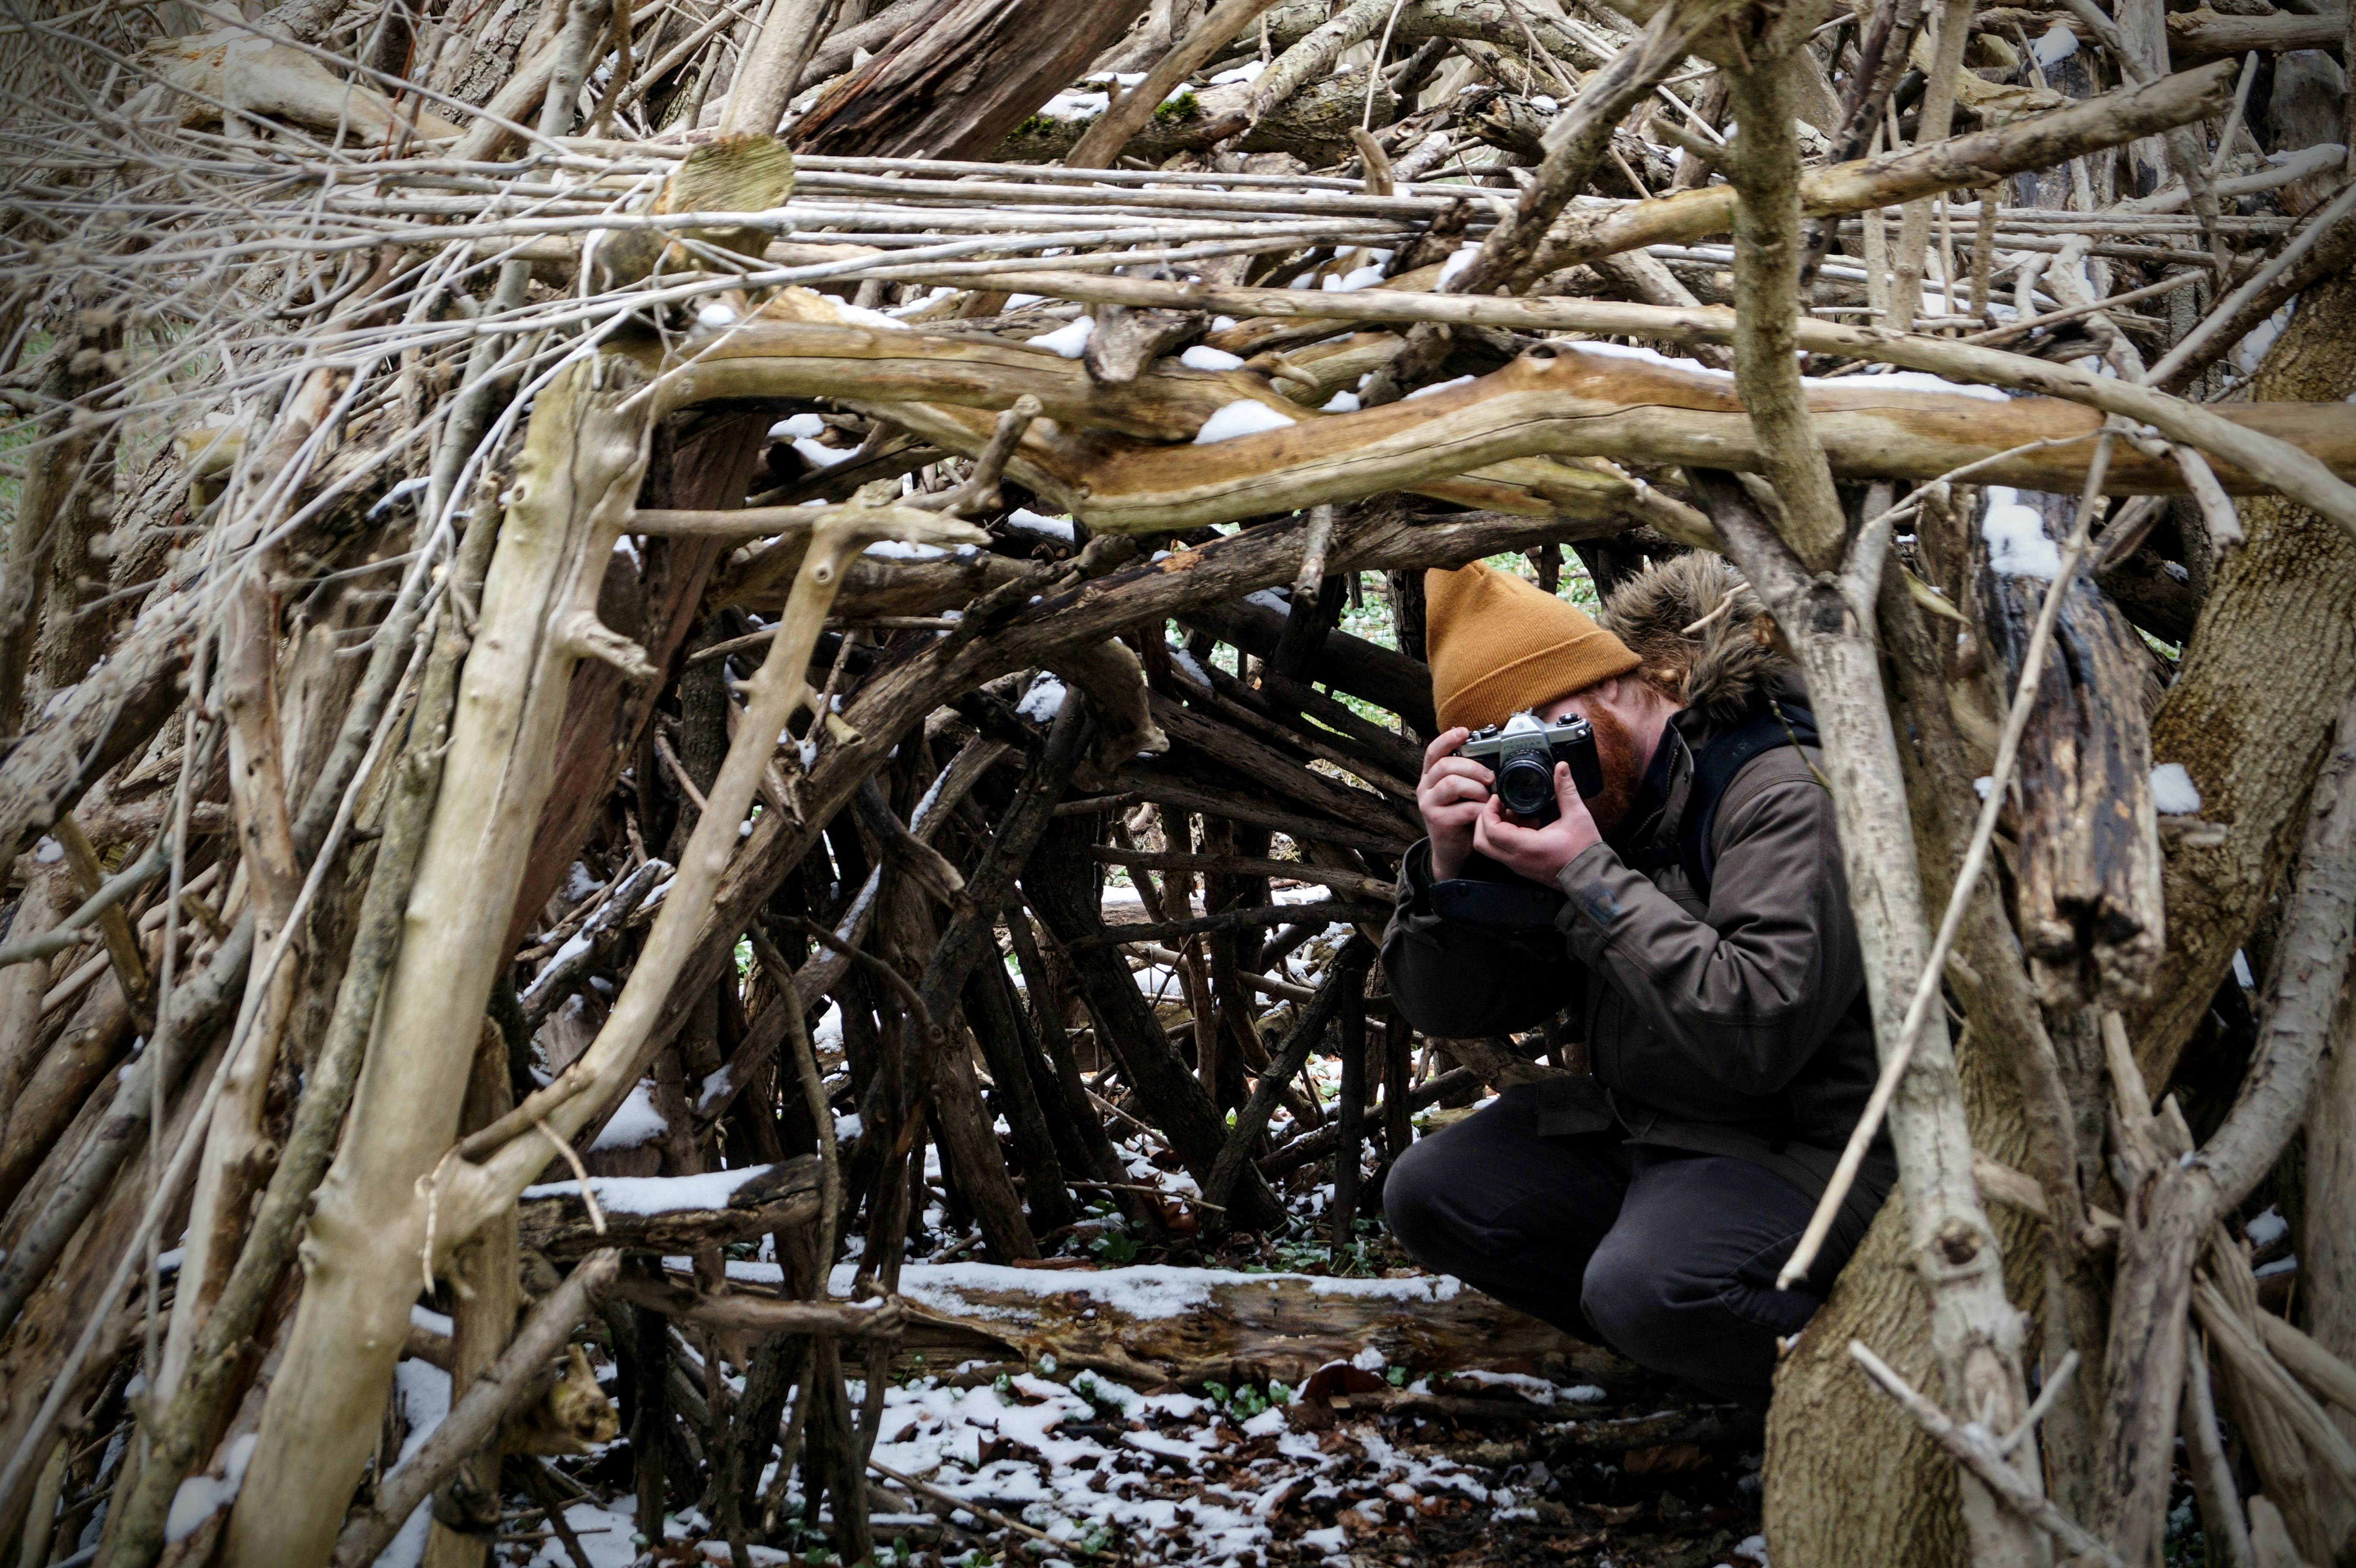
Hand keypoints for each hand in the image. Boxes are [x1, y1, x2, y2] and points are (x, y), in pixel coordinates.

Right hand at [1416, 727, 1491, 879]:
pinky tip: (1485, 813)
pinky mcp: (1437, 821)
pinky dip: (1480, 809)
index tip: (1464, 732)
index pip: (1434, 751)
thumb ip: (1471, 777)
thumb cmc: (1462, 818)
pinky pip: (1463, 808)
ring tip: (1487, 797)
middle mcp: (1425, 787)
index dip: (1448, 739)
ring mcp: (1428, 804)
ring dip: (1476, 788)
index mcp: (1432, 776)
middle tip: (1490, 777)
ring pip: (1452, 783)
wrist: (1453, 851)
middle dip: (1472, 767)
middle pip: (1446, 764)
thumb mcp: (1464, 794)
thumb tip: (1498, 764)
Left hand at [1471, 761, 1600, 885]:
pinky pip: (1503, 852)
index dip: (1489, 811)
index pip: (1490, 830)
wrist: (1590, 878)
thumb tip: (1561, 768)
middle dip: (1485, 820)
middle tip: (1499, 806)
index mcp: (1526, 846)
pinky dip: (1506, 837)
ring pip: (1490, 848)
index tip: (1499, 798)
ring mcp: (1517, 865)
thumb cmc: (1584, 852)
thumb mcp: (1577, 816)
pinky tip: (1527, 824)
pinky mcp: (1522, 867)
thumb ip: (1566, 789)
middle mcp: (1516, 859)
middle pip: (1481, 841)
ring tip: (1515, 813)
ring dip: (1496, 828)